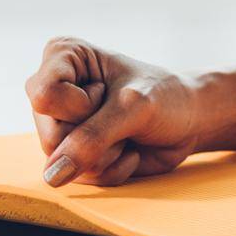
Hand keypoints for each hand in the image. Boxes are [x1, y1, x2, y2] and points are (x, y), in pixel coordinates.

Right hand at [24, 36, 203, 186]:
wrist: (190, 120)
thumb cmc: (165, 97)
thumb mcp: (132, 109)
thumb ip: (91, 139)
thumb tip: (51, 176)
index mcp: (62, 56)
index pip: (45, 96)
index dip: (80, 106)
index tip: (108, 91)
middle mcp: (54, 89)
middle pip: (49, 135)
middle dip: (95, 136)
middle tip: (122, 117)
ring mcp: (60, 124)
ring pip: (61, 163)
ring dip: (106, 156)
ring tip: (126, 133)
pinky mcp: (72, 154)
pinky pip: (79, 179)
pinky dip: (111, 171)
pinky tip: (128, 152)